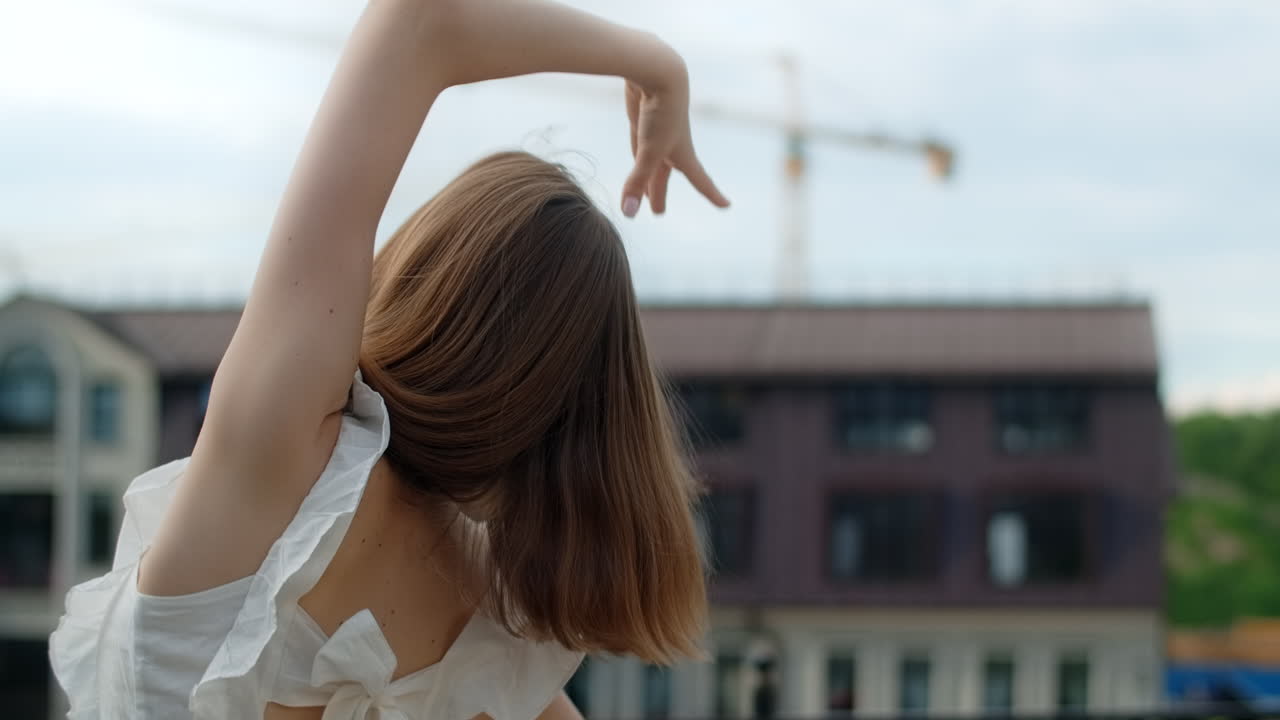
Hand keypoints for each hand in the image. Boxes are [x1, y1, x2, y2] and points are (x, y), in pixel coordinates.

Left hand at [621, 72, 729, 217]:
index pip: (701, 181)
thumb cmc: (661, 112)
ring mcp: (657, 132)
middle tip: (658, 212)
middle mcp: (673, 144)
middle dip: (660, 193)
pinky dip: (637, 157)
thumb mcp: (648, 151)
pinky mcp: (642, 120)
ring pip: (651, 162)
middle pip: (664, 176)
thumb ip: (637, 182)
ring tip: (643, 195)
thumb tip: (629, 214)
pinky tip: (633, 163)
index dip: (713, 195)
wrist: (658, 70)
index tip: (726, 205)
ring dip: (647, 178)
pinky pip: (639, 145)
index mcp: (684, 153)